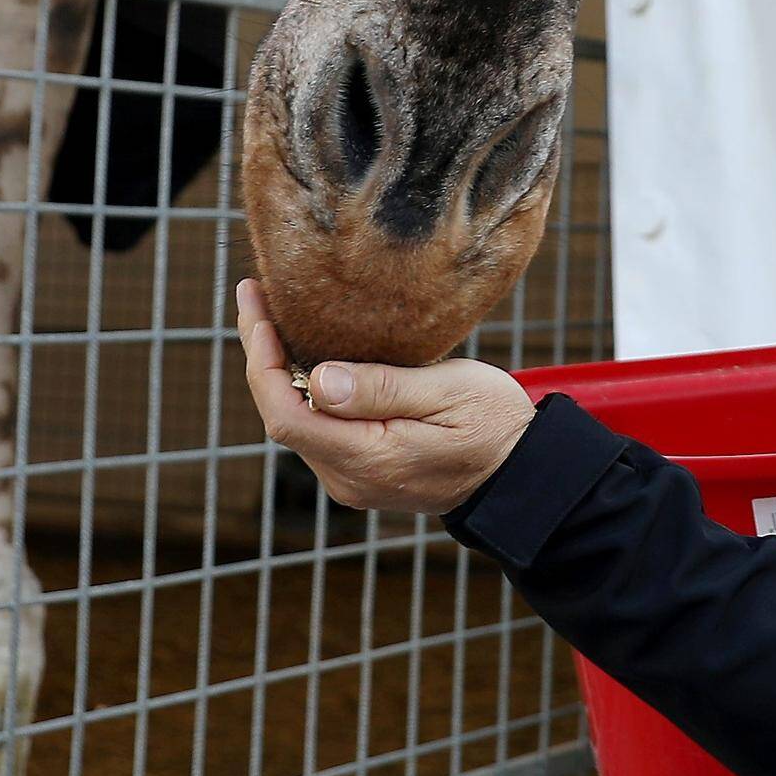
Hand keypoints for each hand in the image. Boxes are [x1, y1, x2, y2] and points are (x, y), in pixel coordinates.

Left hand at [238, 279, 535, 516]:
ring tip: (272, 314)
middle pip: (282, 415)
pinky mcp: (359, 472)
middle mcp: (349, 478)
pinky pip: (316, 427)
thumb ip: (382, 388)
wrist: (520, 474)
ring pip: (295, 421)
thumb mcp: (449, 392)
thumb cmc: (495, 425)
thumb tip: (317, 379)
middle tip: (255, 296)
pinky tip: (303, 351)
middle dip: (262, 355)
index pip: (286, 414)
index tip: (257, 308)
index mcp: (369, 459)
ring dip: (278, 370)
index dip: (262, 361)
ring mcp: (352, 479)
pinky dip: (301, 388)